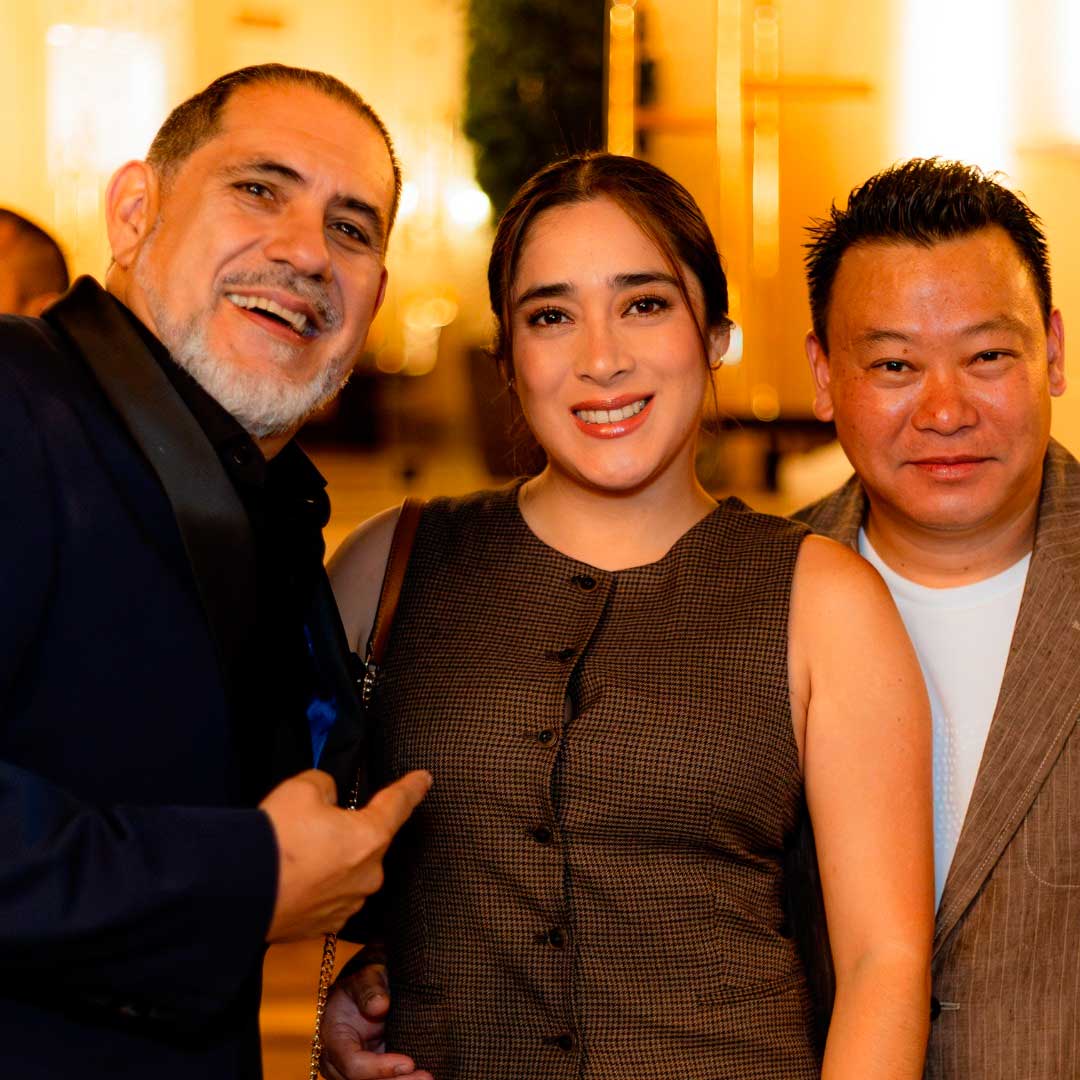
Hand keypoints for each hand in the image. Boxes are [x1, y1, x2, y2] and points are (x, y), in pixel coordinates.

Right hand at [260, 769, 430, 941]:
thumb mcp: (302, 788)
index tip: (424, 780)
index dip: (412, 788)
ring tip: (293, 856)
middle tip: (309, 827)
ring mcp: (348, 904)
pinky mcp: (325, 925)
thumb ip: (326, 786)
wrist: (239, 894)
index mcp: (370, 837)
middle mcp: (368, 874)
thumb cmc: (276, 839)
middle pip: (367, 841)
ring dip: (329, 861)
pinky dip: (315, 886)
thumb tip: (328, 799)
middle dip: (346, 831)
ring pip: (347, 871)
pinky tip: (290, 880)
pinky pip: (329, 896)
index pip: (399, 803)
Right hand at [320, 962, 432, 1079]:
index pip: (353, 1063)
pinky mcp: (369, 1074)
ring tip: (428, 1078)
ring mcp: (351, 1071)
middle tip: (426, 1077)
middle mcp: (337, 1061)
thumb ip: (369, 988)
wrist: (368, 991)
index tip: (409, 1062)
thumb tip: (379, 1006)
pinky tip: (421, 1078)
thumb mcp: (366, 976)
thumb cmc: (366, 982)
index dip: (379, 1067)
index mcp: (332, 1036)